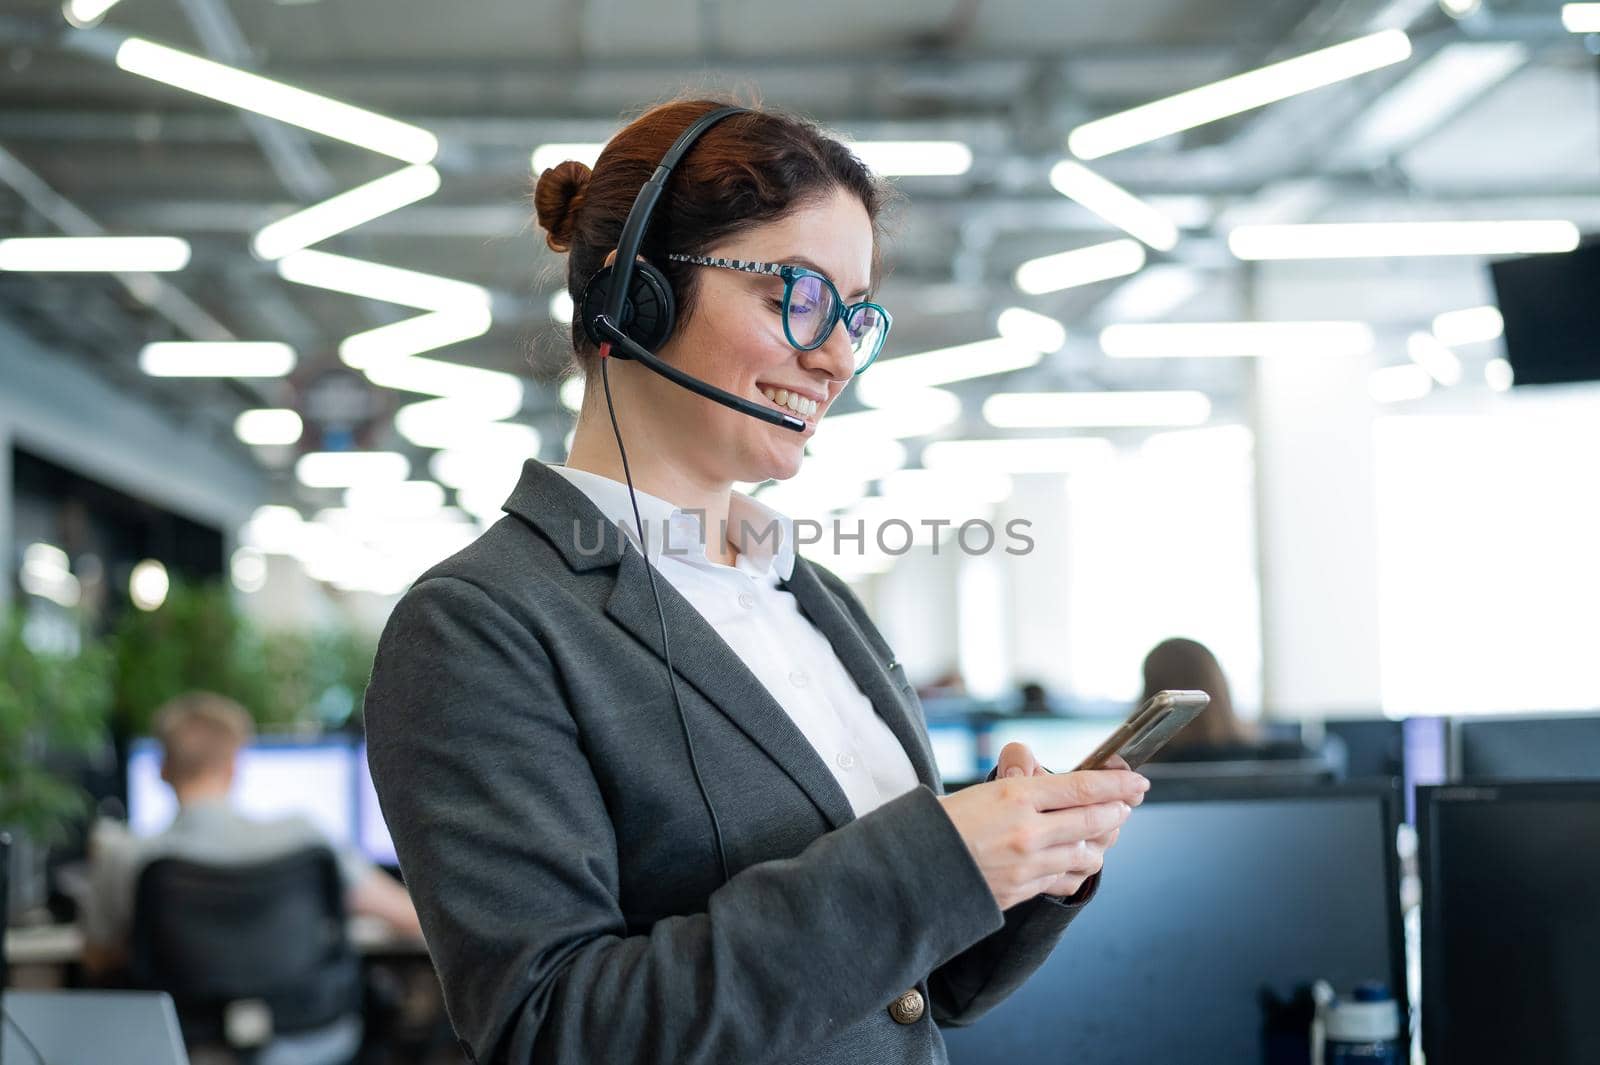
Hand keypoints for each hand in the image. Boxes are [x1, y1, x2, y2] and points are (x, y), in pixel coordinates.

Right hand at [939, 744, 1145, 909]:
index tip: (1136, 780)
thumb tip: (1048, 777)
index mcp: (1015, 796)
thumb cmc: (942, 823)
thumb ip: (1022, 783)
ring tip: (1105, 830)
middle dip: (1117, 810)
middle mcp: (1027, 831)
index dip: (1116, 784)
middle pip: (1092, 819)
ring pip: (1086, 853)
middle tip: (1128, 802)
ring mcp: (1027, 865)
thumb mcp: (982, 789)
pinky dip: (1079, 867)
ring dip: (1102, 841)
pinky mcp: (1023, 890)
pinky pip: (1066, 879)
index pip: (1081, 787)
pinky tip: (1080, 858)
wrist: (913, 869)